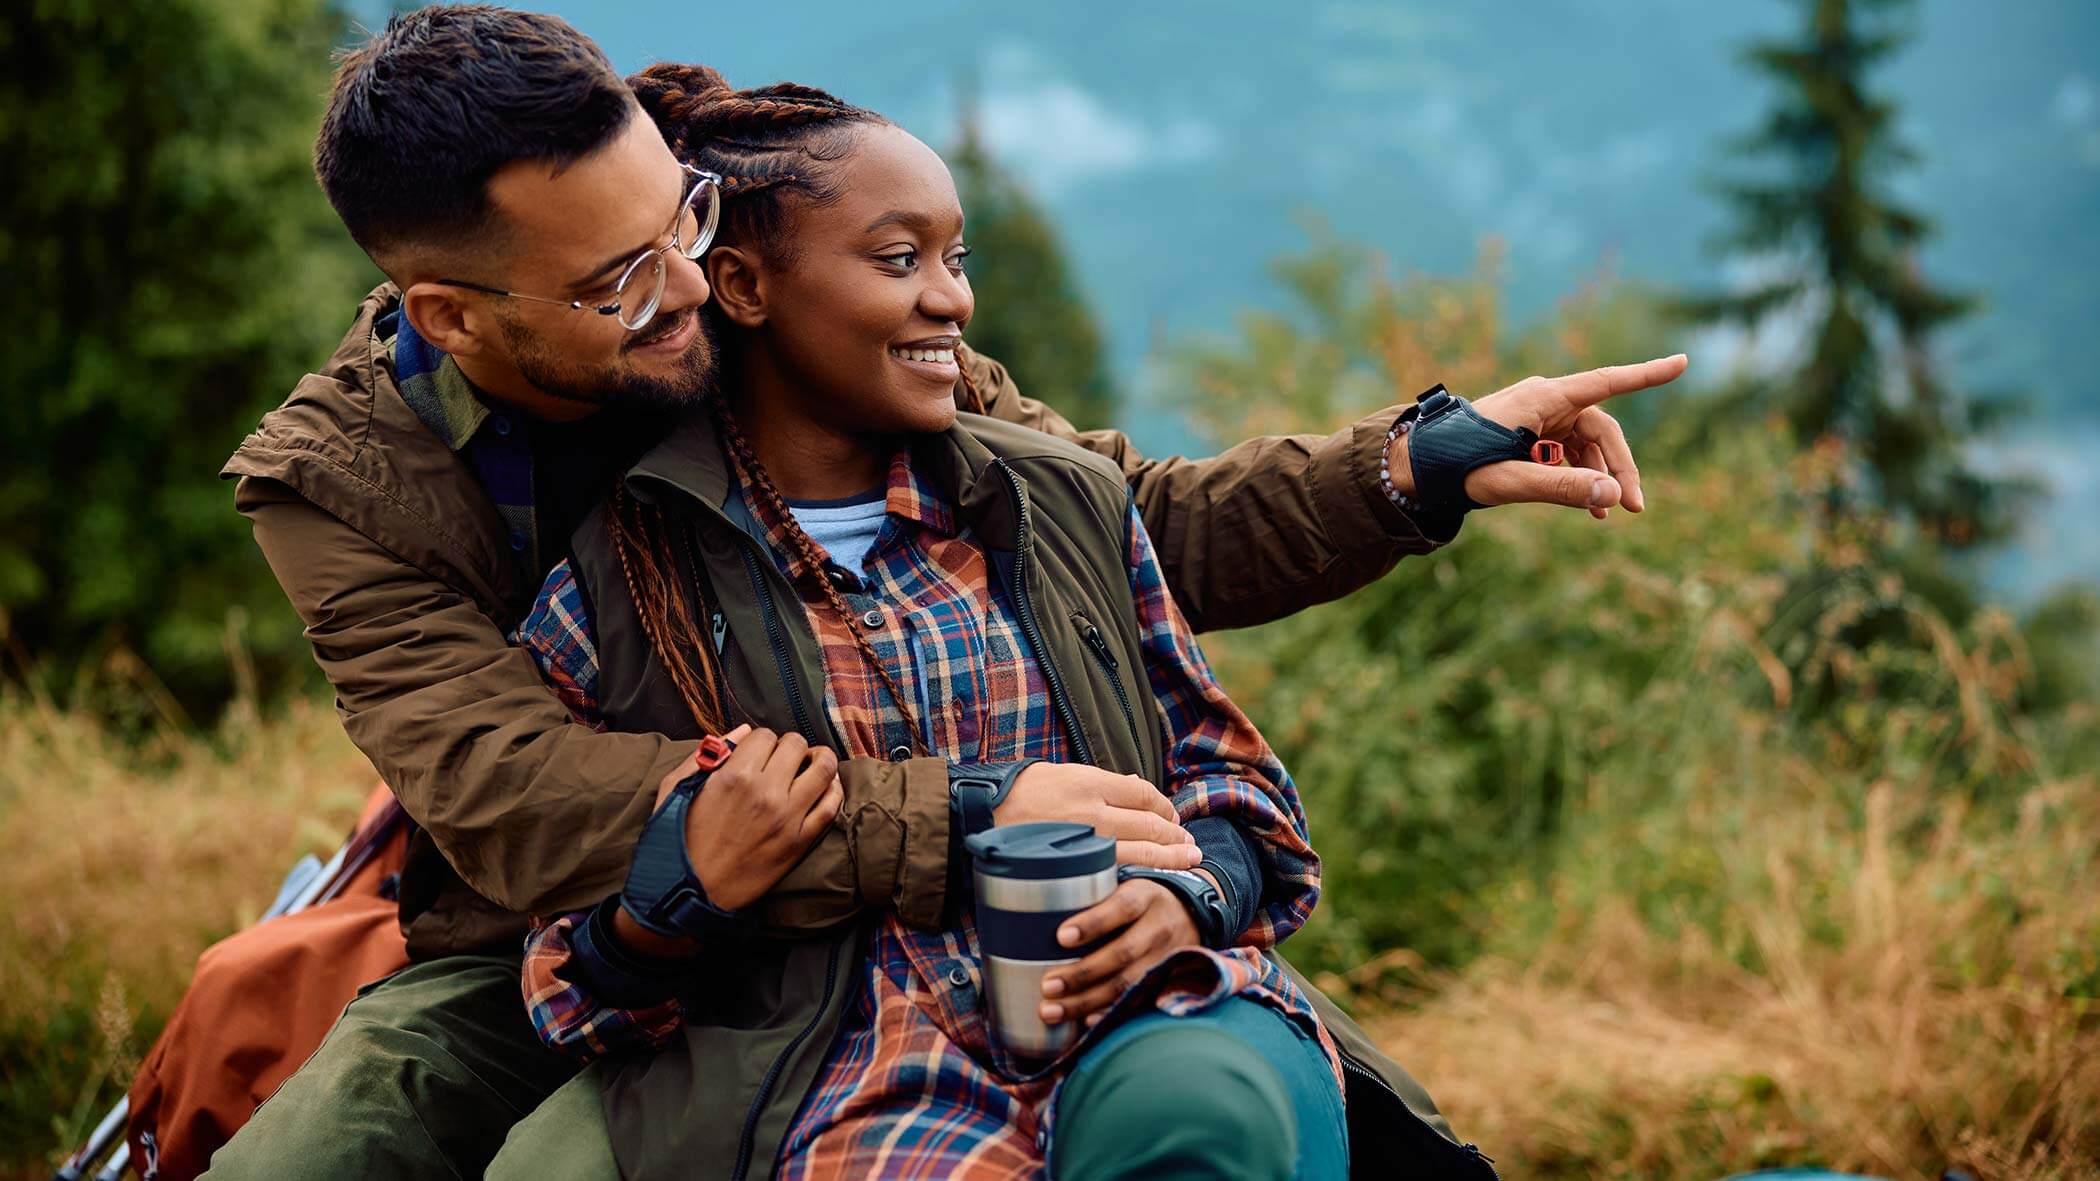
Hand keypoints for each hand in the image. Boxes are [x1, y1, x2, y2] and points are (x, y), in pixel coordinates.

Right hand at [663, 724, 842, 911]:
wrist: (689, 894)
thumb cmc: (677, 841)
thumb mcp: (675, 789)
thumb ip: (709, 754)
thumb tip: (742, 732)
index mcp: (733, 775)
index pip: (764, 735)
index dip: (761, 741)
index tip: (758, 753)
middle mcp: (765, 792)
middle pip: (796, 745)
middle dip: (790, 746)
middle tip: (784, 759)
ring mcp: (786, 817)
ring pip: (823, 769)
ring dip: (820, 760)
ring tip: (813, 763)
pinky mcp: (799, 842)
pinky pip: (830, 806)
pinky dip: (833, 790)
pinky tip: (826, 787)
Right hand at [994, 763, 1199, 869]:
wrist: (981, 816)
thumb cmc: (1022, 793)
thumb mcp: (1063, 774)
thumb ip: (1103, 784)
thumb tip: (1137, 788)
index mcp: (1089, 782)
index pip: (1143, 794)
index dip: (1164, 806)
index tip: (1172, 816)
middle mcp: (1092, 812)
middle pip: (1150, 824)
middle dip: (1175, 835)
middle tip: (1190, 845)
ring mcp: (1084, 843)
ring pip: (1142, 853)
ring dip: (1170, 858)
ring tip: (1187, 861)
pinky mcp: (1074, 868)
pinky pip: (1117, 873)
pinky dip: (1141, 875)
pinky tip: (1154, 878)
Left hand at [1037, 878, 1203, 1025]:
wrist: (1192, 915)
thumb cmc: (1139, 898)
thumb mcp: (1126, 882)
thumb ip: (1094, 890)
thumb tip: (1038, 899)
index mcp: (1145, 897)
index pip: (1121, 908)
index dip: (1092, 923)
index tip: (1061, 937)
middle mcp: (1158, 928)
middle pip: (1122, 953)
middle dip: (1082, 973)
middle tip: (1047, 986)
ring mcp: (1166, 958)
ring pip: (1127, 983)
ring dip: (1087, 1001)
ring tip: (1051, 1010)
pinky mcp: (1166, 981)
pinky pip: (1137, 1002)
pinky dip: (1109, 1014)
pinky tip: (1083, 1022)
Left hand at [1385, 354, 1686, 519]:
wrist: (1418, 467)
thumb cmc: (1458, 467)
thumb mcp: (1512, 480)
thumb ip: (1562, 486)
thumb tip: (1612, 495)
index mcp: (1543, 399)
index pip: (1605, 383)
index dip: (1646, 375)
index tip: (1682, 362)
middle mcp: (1545, 402)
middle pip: (1600, 430)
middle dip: (1620, 467)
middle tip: (1634, 507)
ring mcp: (1539, 418)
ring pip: (1587, 444)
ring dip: (1600, 476)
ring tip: (1609, 514)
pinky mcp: (1531, 435)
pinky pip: (1568, 452)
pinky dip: (1580, 476)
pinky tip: (1591, 508)